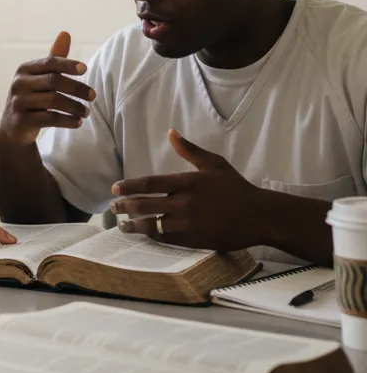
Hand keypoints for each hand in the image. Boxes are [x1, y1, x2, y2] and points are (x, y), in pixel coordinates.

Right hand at [0, 31, 94, 147]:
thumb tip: (65, 33)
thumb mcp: (40, 78)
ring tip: (87, 112)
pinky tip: (77, 122)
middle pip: (53, 81)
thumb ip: (54, 59)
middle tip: (93, 96)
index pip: (49, 62)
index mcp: (25, 69)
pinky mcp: (22, 121)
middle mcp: (19, 83)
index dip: (68, 64)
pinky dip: (67, 120)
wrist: (13, 127)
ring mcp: (19, 102)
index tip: (85, 69)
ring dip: (75, 107)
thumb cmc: (32, 97)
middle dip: (77, 88)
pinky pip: (50, 119)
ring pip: (53, 101)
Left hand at [108, 130, 266, 250]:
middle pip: (145, 205)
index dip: (129, 186)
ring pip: (152, 226)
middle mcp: (184, 203)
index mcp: (187, 183)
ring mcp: (189, 224)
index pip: (150, 183)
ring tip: (122, 225)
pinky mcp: (195, 240)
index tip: (114, 188)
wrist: (260, 216)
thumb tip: (171, 132)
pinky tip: (144, 234)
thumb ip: (189, 150)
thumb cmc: (236, 188)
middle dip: (124, 207)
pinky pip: (167, 240)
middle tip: (112, 207)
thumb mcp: (214, 164)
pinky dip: (153, 237)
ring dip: (134, 226)